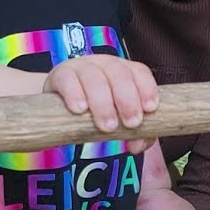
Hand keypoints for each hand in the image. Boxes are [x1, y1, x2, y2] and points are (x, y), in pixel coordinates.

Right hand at [43, 55, 158, 153]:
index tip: (150, 109)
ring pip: (94, 77)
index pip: (139, 72)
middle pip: (119, 74)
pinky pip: (67, 79)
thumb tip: (138, 144)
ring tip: (107, 126)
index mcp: (123, 71)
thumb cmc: (95, 111)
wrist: (58, 106)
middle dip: (127, 99)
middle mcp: (104, 64)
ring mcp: (81, 67)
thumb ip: (134, 133)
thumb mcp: (116, 119)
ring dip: (102, 102)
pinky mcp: (59, 75)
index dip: (147, 89)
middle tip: (131, 123)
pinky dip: (74, 93)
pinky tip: (79, 110)